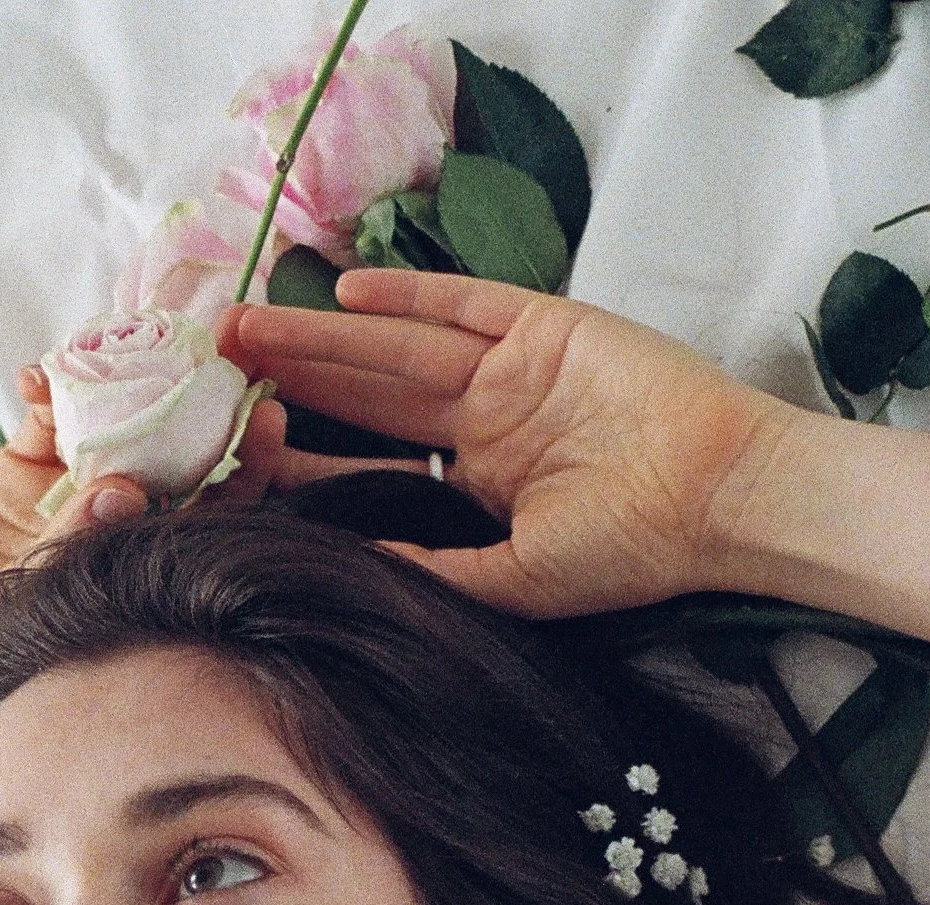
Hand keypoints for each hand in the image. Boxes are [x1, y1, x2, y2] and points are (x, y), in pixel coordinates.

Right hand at [0, 371, 291, 729]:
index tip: (271, 421)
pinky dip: (49, 386)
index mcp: (150, 578)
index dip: (249, 467)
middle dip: (198, 396)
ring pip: (115, 420)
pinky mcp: (16, 473)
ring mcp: (71, 498)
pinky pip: (46, 414)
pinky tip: (38, 379)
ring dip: (125, 375)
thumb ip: (81, 551)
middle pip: (178, 453)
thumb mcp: (39, 614)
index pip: (216, 517)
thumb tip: (125, 488)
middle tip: (218, 345)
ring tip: (133, 337)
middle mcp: (121, 534)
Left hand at [218, 273, 792, 617]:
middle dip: (291, 382)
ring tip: (244, 330)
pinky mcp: (546, 328)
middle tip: (211, 370)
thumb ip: (435, 568)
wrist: (718, 500)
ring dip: (321, 338)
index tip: (237, 459)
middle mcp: (488, 423)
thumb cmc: (633, 553)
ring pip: (396, 349)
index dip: (307, 460)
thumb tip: (350, 567)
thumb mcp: (517, 582)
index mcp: (480, 485)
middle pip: (368, 398)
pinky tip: (342, 296)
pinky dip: (408, 300)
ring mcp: (513, 371)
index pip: (374, 468)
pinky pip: (464, 305)